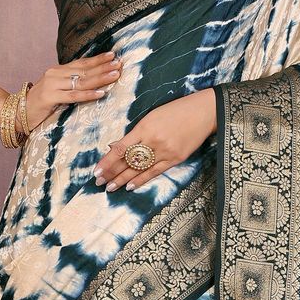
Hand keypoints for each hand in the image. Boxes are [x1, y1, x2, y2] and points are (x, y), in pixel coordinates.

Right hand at [19, 50, 123, 131]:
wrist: (17, 112)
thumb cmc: (39, 103)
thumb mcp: (55, 89)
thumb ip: (69, 84)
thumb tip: (90, 81)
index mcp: (58, 70)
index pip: (81, 63)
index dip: (98, 60)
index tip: (113, 55)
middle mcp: (55, 74)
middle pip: (84, 70)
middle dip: (103, 67)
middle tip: (119, 63)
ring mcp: (52, 85)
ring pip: (81, 81)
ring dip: (100, 78)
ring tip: (115, 75)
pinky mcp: (49, 97)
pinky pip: (73, 96)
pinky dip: (88, 94)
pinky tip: (101, 93)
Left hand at [96, 88, 216, 191]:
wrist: (203, 113)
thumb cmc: (175, 111)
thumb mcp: (151, 116)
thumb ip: (135, 133)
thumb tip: (116, 146)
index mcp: (144, 127)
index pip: (120, 149)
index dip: (107, 162)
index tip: (96, 171)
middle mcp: (153, 141)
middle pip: (127, 161)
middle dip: (111, 173)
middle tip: (99, 183)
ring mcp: (165, 152)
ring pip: (139, 169)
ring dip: (123, 179)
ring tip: (110, 188)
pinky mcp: (175, 159)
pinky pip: (154, 172)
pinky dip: (141, 180)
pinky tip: (130, 186)